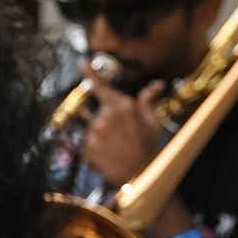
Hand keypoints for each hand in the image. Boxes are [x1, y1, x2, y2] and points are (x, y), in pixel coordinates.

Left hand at [80, 72, 167, 186]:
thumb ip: (148, 101)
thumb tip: (157, 84)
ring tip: (117, 146)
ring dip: (102, 135)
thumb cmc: (148, 147)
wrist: (141, 174)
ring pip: (93, 128)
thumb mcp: (154, 122)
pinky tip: (109, 154)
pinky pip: (88, 144)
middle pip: (99, 112)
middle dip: (108, 120)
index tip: (80, 62)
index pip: (102, 87)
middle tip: (123, 134)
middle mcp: (105, 117)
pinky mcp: (87, 147)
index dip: (90, 73)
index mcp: (122, 106)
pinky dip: (96, 148)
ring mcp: (94, 133)